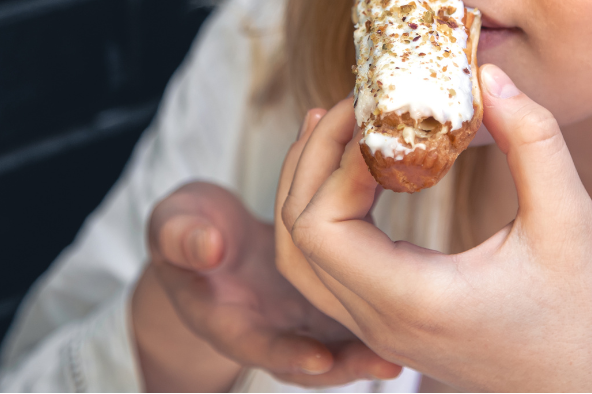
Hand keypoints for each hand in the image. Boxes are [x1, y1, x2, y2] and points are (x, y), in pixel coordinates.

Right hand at [132, 176, 400, 390]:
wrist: (207, 238)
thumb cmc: (187, 228)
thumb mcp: (175, 225)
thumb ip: (184, 237)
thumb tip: (208, 247)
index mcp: (229, 319)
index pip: (258, 345)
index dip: (288, 353)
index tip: (320, 358)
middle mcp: (269, 329)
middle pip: (310, 362)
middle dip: (348, 366)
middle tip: (390, 367)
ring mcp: (299, 322)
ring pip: (340, 344)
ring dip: (373, 349)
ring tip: (412, 350)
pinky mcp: (324, 305)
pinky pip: (354, 314)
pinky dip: (380, 313)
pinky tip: (416, 305)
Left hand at [275, 65, 591, 390]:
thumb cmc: (591, 325)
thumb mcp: (573, 224)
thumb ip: (534, 142)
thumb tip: (489, 75)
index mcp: (415, 301)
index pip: (321, 227)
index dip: (335, 157)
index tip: (378, 110)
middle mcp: (383, 323)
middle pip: (296, 237)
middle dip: (313, 159)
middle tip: (352, 102)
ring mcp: (382, 332)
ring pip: (301, 259)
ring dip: (309, 187)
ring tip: (339, 127)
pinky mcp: (393, 327)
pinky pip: (329, 271)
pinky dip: (329, 215)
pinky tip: (366, 174)